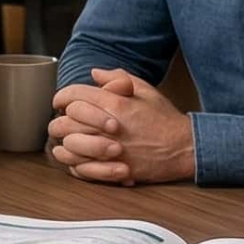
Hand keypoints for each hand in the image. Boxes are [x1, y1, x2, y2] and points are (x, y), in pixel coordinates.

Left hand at [48, 69, 193, 184]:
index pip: (72, 95)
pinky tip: (75, 157)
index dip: (61, 97)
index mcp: (114, 103)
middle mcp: (107, 126)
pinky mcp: (112, 170)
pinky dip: (73, 162)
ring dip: (63, 142)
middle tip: (63, 121)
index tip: (60, 101)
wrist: (183, 148)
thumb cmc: (164, 119)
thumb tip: (95, 73)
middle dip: (59, 119)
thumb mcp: (145, 90)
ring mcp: (109, 150)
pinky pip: (79, 167)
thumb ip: (117, 78)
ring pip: (68, 145)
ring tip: (66, 140)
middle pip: (64, 120)